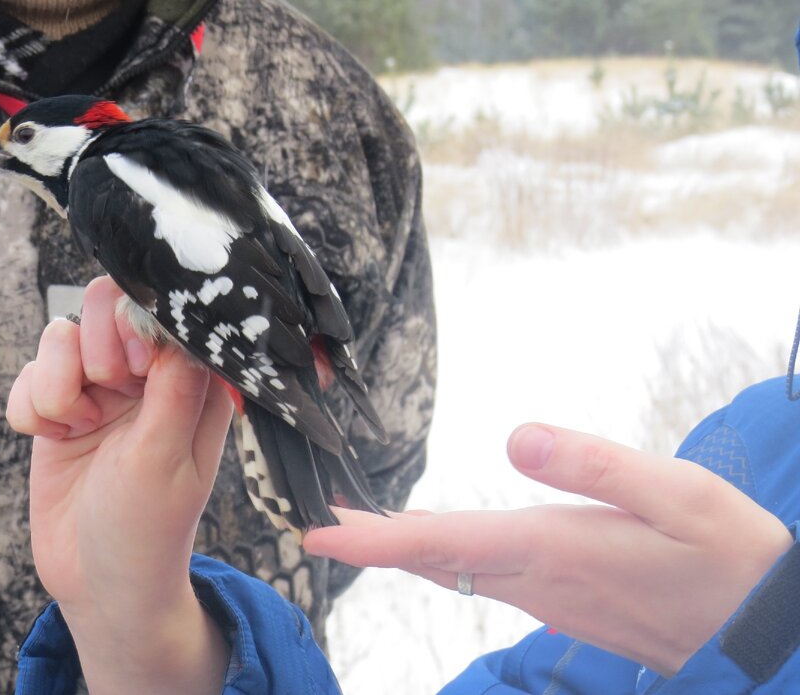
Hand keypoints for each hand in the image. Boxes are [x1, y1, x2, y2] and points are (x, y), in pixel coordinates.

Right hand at [7, 276, 232, 694]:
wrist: (99, 586)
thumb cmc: (148, 531)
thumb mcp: (167, 459)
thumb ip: (171, 385)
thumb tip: (170, 322)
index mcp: (188, 380)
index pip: (159, 309)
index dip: (133, 326)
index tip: (130, 372)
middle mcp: (145, 376)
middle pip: (102, 306)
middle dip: (90, 351)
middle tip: (100, 402)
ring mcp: (98, 390)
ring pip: (59, 336)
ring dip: (54, 384)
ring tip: (74, 428)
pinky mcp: (57, 409)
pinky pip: (26, 374)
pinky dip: (30, 407)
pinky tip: (53, 440)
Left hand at [303, 423, 793, 675]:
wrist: (767, 635)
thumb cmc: (730, 559)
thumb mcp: (679, 496)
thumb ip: (595, 466)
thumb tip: (518, 437)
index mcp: (554, 550)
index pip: (441, 543)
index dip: (374, 540)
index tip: (317, 532)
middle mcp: (540, 581)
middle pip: (435, 560)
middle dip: (374, 543)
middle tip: (319, 522)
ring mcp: (551, 598)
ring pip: (460, 570)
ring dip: (406, 548)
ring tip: (364, 525)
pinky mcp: (569, 601)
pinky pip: (488, 576)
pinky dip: (448, 555)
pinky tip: (441, 540)